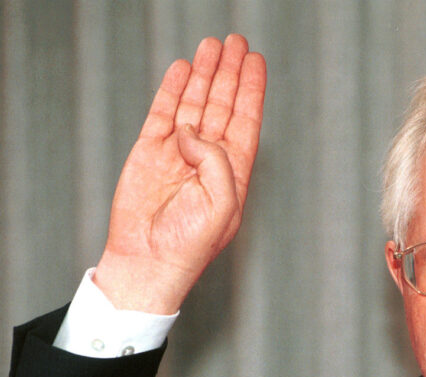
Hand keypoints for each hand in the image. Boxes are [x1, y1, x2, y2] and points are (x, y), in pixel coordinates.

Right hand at [93, 34, 265, 313]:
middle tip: (235, 43)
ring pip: (194, 104)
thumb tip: (192, 131)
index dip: (251, 90)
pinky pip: (163, 114)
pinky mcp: (149, 153)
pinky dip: (172, 91)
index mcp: (233, 173)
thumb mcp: (221, 205)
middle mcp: (208, 159)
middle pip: (222, 105)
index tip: (255, 62)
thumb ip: (216, 162)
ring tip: (212, 46)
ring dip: (204, 76)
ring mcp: (178, 154)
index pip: (245, 121)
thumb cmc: (189, 246)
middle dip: (230, 73)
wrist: (147, 262)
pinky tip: (182, 70)